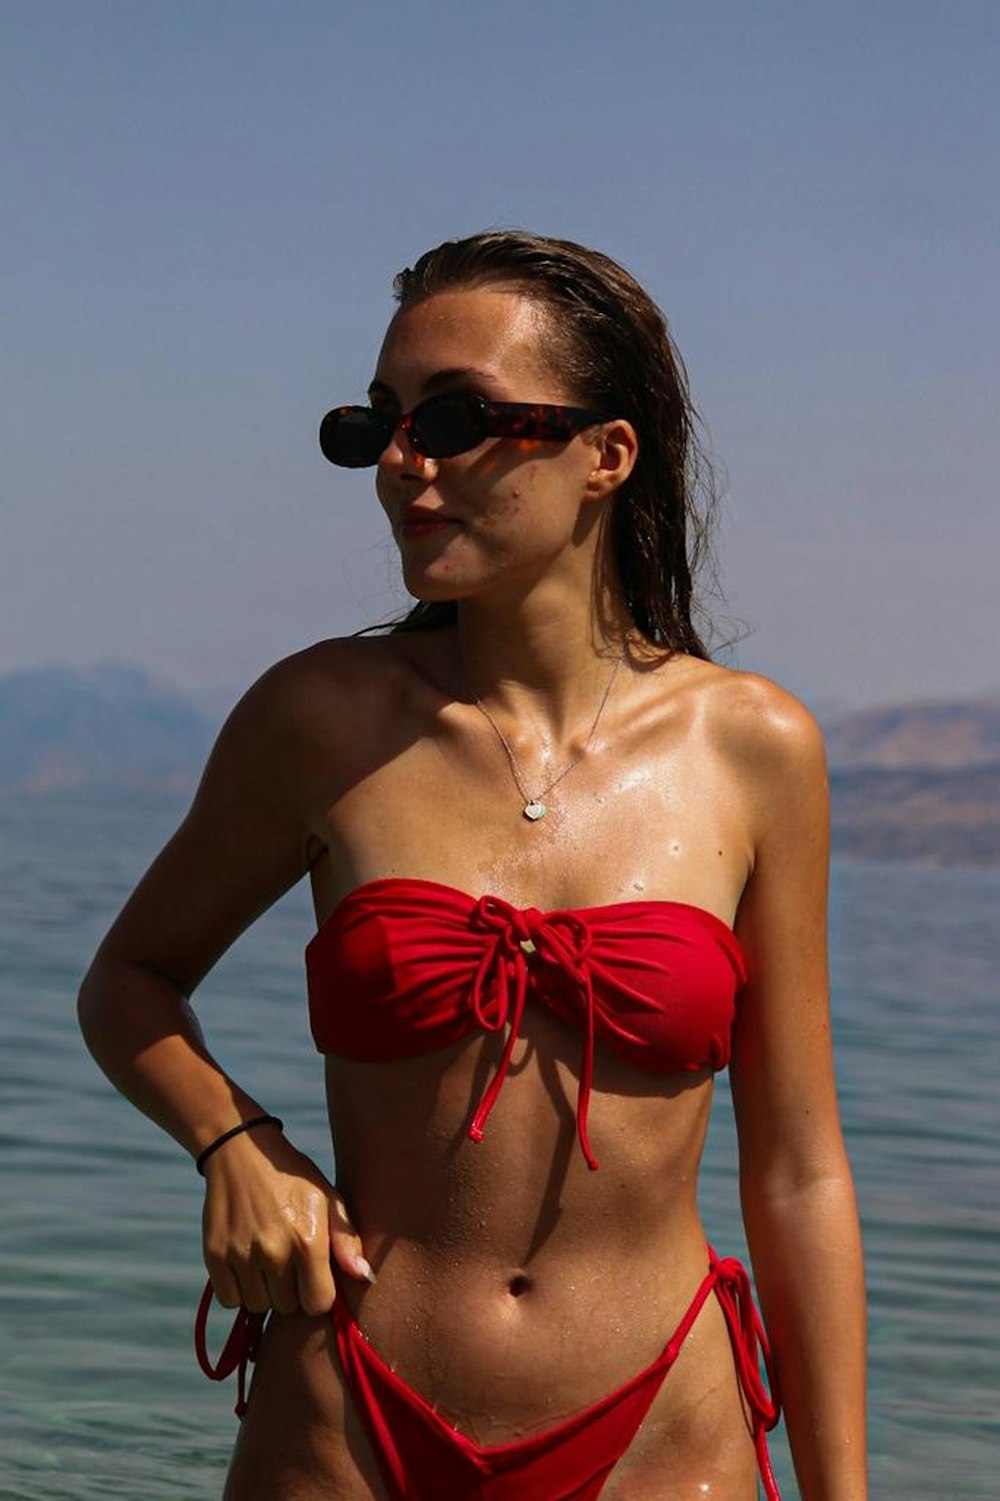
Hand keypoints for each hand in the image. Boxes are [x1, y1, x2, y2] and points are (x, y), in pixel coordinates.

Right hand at [201, 1127, 371, 1315]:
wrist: (243, 1152)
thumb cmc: (293, 1179)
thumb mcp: (329, 1198)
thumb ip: (347, 1240)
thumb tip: (365, 1277)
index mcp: (308, 1240)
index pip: (318, 1304)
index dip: (318, 1293)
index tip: (314, 1275)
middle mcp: (274, 1252)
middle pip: (288, 1307)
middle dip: (292, 1291)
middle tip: (288, 1261)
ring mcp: (241, 1255)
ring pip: (258, 1306)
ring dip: (265, 1292)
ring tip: (268, 1261)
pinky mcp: (215, 1256)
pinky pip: (230, 1300)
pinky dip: (239, 1290)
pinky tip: (247, 1264)